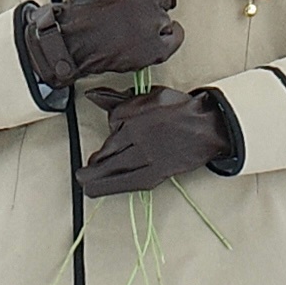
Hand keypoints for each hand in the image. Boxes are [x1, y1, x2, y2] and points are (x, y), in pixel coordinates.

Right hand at [20, 0, 180, 87]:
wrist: (72, 41)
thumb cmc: (86, 11)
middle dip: (153, 4)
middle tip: (132, 14)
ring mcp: (154, 19)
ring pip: (166, 18)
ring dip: (153, 25)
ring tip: (128, 30)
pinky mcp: (156, 45)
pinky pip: (174, 39)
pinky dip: (163, 43)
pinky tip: (143, 43)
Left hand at [76, 84, 235, 194]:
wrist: (205, 126)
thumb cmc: (176, 109)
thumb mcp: (145, 96)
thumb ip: (116, 98)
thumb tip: (92, 95)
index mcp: (134, 116)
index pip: (110, 127)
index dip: (105, 138)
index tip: (97, 149)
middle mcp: (138, 137)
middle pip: (109, 153)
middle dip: (92, 167)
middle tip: (81, 176)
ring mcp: (148, 156)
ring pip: (117, 170)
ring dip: (99, 180)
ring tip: (88, 187)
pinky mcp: (158, 171)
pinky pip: (133, 181)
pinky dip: (118, 186)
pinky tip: (108, 189)